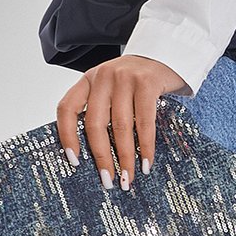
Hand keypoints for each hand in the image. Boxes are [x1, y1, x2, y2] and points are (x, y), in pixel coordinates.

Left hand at [56, 55, 191, 188]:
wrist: (168, 54)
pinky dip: (145, 146)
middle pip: (95, 123)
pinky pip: (144, 122)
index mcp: (88, 80)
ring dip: (124, 157)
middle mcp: (103, 76)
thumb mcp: (112, 89)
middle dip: (101, 156)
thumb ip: (101, 109)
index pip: (67, 108)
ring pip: (120, 126)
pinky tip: (146, 162)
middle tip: (108, 180)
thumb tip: (96, 156)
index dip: (66, 136)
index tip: (74, 161)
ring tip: (128, 178)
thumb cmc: (137, 81)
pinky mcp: (148, 83)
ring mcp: (125, 78)